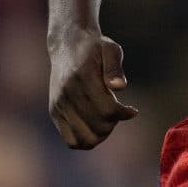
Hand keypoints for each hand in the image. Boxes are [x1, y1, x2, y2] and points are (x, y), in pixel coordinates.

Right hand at [48, 27, 137, 148]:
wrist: (67, 45)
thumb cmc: (94, 48)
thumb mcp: (110, 49)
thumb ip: (115, 68)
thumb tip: (121, 86)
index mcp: (82, 78)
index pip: (107, 110)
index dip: (124, 114)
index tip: (132, 110)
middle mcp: (67, 94)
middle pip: (98, 126)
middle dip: (114, 123)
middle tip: (118, 112)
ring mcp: (59, 105)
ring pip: (85, 139)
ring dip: (102, 134)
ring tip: (107, 119)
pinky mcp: (54, 112)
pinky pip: (71, 141)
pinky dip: (87, 139)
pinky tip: (95, 125)